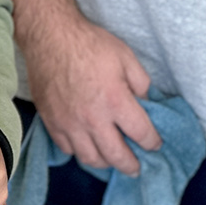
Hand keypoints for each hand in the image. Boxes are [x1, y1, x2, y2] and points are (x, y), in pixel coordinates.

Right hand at [20, 13, 159, 174]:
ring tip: (112, 159)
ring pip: (90, 158)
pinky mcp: (52, 122)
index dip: (152, 142)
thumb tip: (146, 104)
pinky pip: (68, 149)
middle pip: (116, 156)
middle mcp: (93, 118)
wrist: (50, 37)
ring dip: (105, 163)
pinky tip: (87, 146)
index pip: (141, 133)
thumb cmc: (90, 44)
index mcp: (115, 100)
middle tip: (136, 167)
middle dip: (131, 165)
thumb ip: (141, 83)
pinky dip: (80, 152)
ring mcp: (70, 124)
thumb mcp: (126, 56)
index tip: (154, 144)